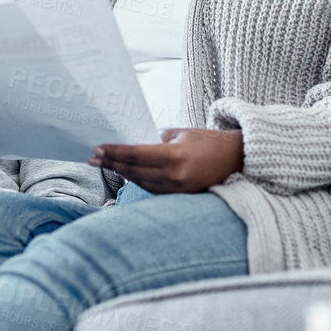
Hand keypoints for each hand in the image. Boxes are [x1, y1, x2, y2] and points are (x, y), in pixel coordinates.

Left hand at [89, 128, 242, 193]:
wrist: (237, 159)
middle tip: (94, 158)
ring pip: (141, 181)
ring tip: (106, 165)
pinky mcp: (181, 196)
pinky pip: (153, 189)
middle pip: (134, 170)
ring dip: (122, 173)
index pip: (135, 154)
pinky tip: (126, 174)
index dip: (114, 152)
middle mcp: (174, 176)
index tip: (98, 149)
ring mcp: (177, 189)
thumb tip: (136, 146)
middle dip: (112, 163)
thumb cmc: (209, 141)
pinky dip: (138, 180)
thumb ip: (158, 140)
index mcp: (174, 156)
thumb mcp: (182, 133)